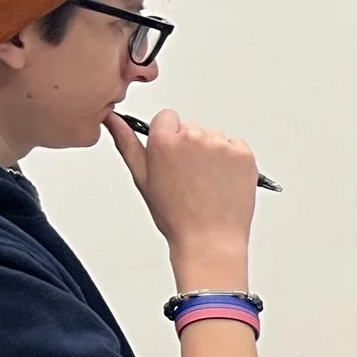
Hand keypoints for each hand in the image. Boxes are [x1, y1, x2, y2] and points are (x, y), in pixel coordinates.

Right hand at [105, 109, 259, 290]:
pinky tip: (223, 180)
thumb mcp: (143, 179)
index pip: (166, 117)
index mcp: (164, 141)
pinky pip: (236, 145)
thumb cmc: (176, 216)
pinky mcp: (243, 155)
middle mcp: (193, 138)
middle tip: (189, 177)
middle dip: (189, 146)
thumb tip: (113, 120)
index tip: (172, 156)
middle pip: (191, 127)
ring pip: (214, 137)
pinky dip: (232, 159)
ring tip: (206, 182)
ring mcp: (220, 146)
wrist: (210, 239)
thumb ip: (127, 143)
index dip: (168, 137)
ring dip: (211, 152)